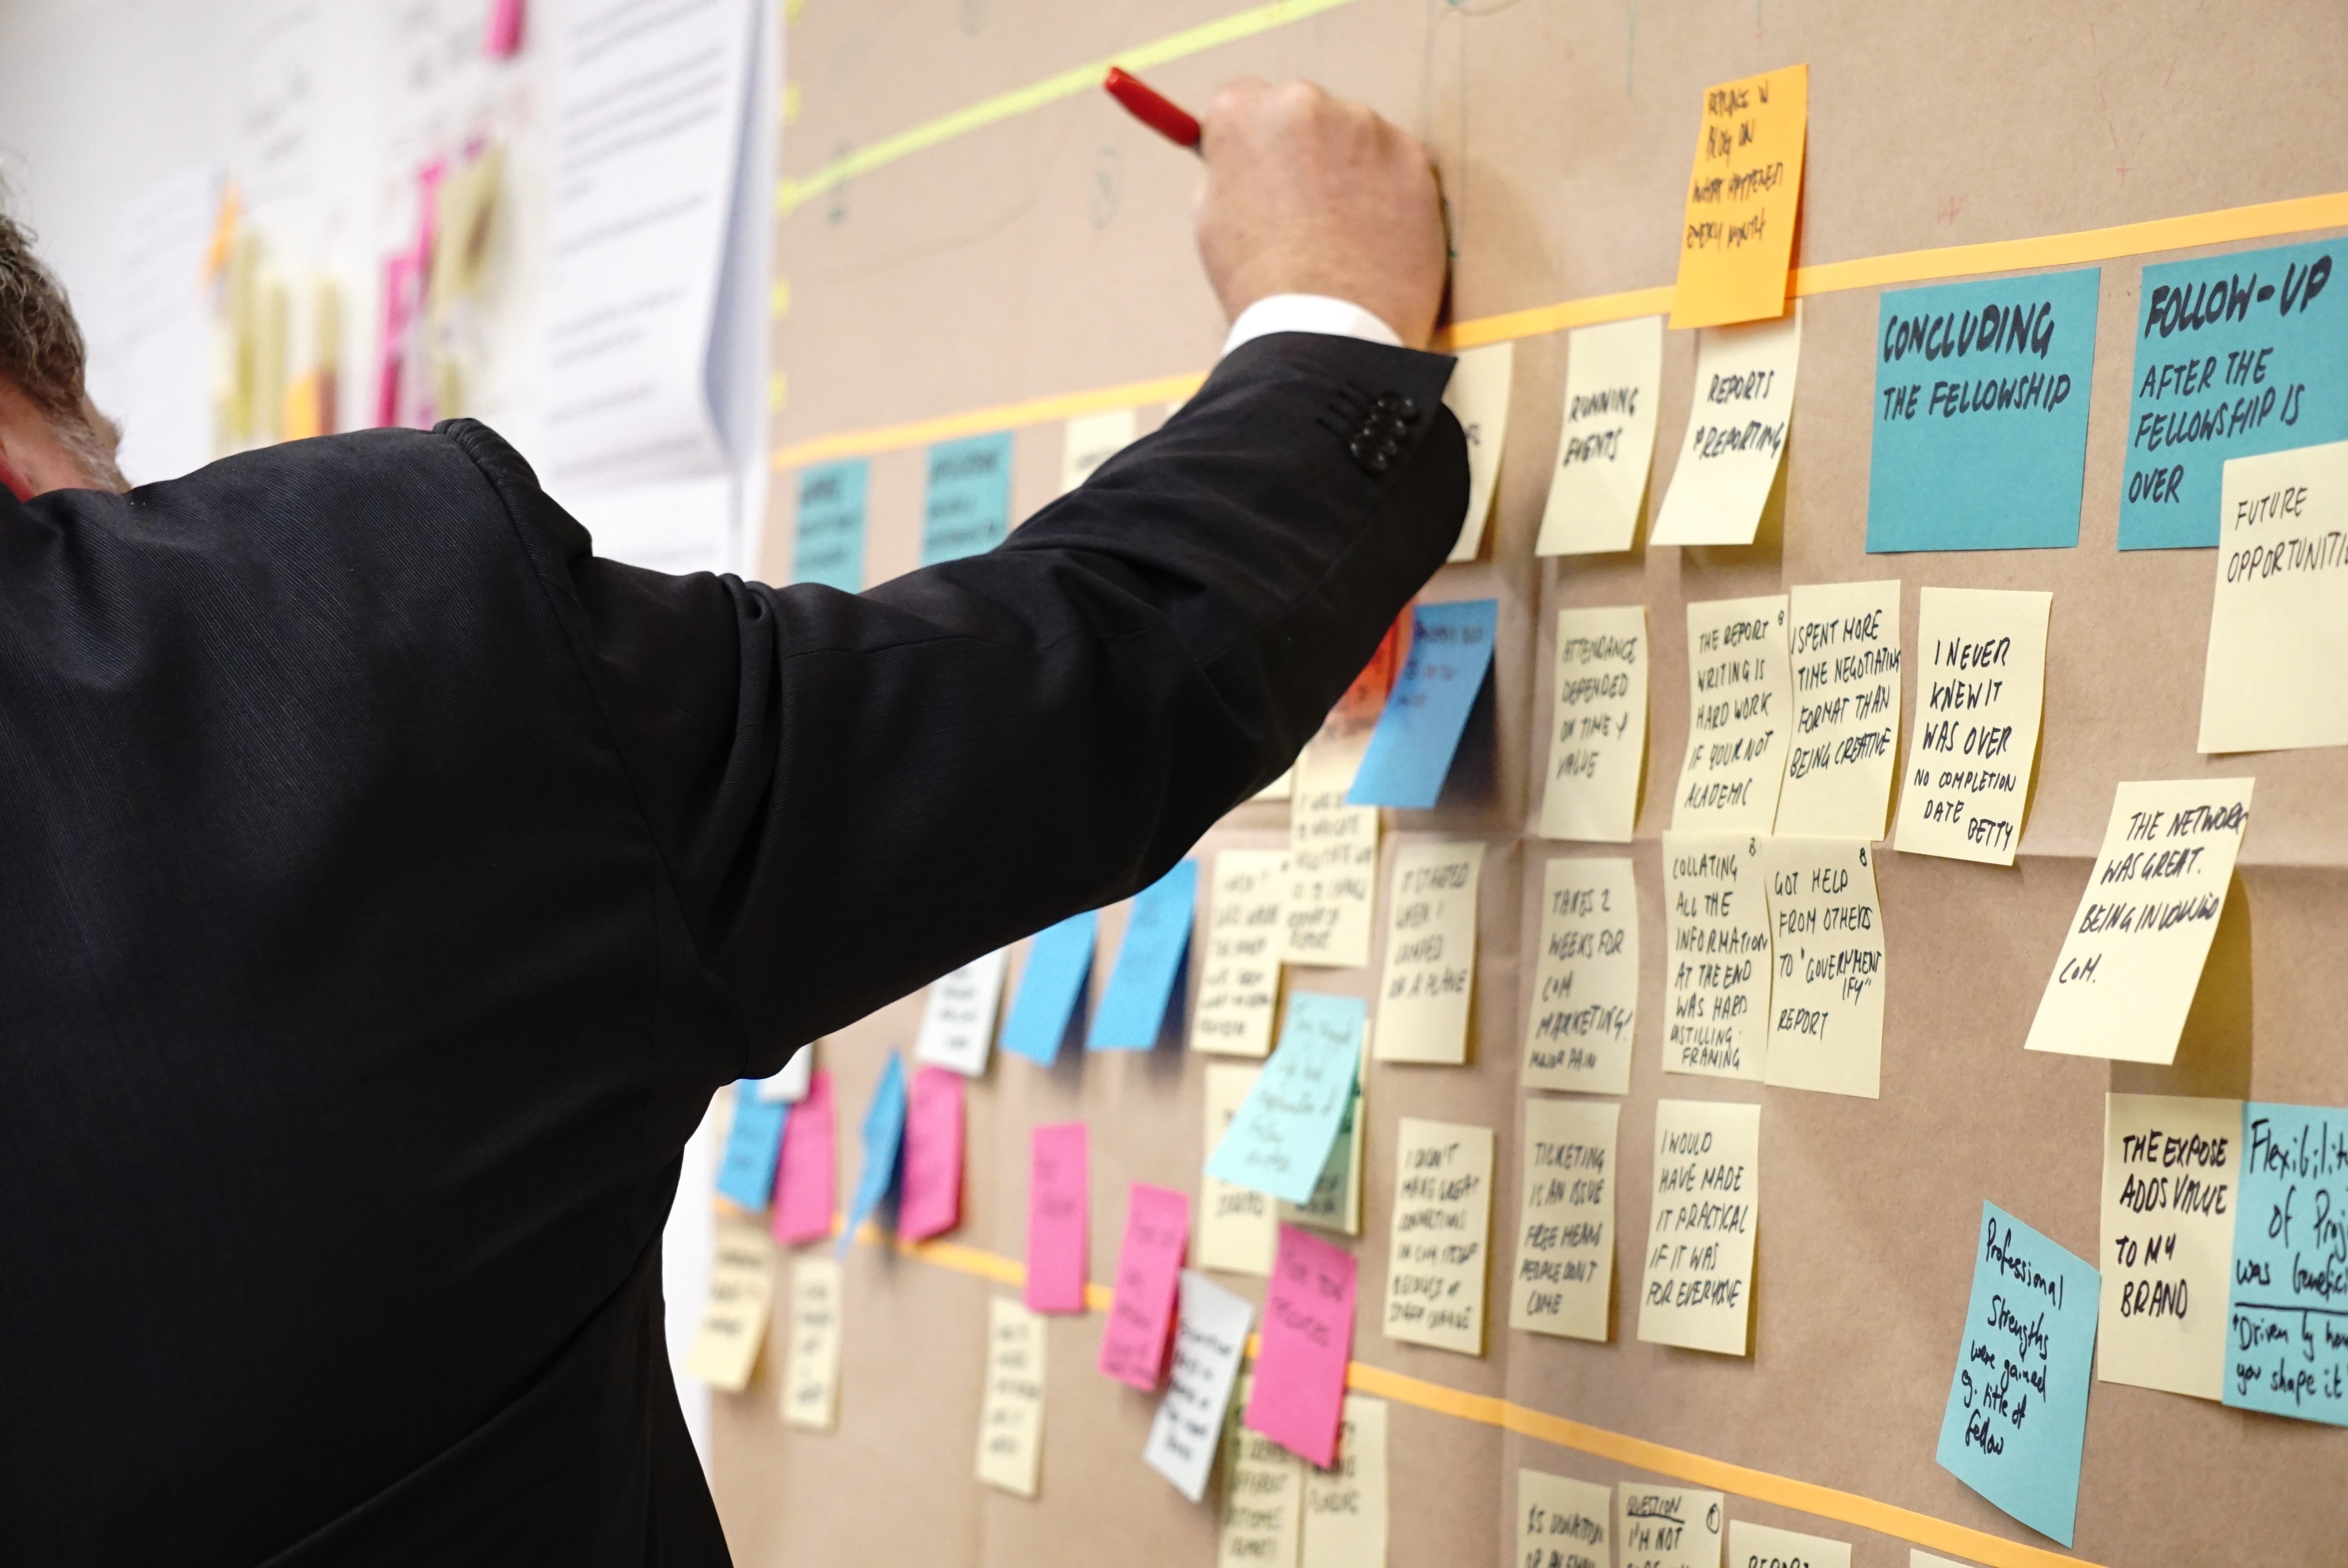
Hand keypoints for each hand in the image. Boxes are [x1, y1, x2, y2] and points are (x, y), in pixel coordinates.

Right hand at [1193, 79, 1446, 350]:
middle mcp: (1305, 102)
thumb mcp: (1212, 222)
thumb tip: (1243, 161)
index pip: (1244, 101)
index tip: (1262, 170)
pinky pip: (1398, 165)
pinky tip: (1375, 239)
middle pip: (1304, 114)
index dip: (1253, 142)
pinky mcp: (1413, 157)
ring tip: (1344, 235)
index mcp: (1244, 113)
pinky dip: (1391, 194)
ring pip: (1356, 138)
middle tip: (1305, 211)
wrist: (1327, 331)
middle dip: (1305, 151)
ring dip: (1351, 170)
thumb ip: (1228, 174)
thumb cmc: (1261, 286)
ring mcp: (1365, 127)